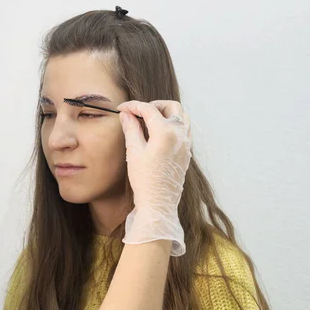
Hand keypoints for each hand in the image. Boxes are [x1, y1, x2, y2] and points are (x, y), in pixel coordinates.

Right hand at [117, 100, 191, 255]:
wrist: (159, 203)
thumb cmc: (145, 180)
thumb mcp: (134, 152)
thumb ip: (131, 129)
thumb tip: (127, 115)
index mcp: (166, 132)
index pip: (149, 109)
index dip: (133, 106)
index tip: (122, 109)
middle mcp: (180, 135)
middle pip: (172, 107)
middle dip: (154, 105)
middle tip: (139, 111)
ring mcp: (186, 143)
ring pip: (182, 116)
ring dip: (166, 113)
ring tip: (150, 120)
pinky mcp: (187, 152)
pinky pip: (184, 129)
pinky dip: (173, 124)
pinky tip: (159, 133)